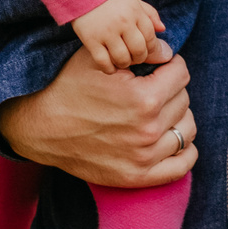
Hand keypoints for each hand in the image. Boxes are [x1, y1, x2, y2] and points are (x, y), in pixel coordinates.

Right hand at [0, 46, 196, 188]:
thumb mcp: (100, 59)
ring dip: (178, 115)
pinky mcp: (137, 176)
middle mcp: (148, 130)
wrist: (41, 127)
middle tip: (152, 86)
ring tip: (161, 109)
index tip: (157, 66)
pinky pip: (181, 165)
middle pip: (183, 100)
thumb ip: (141, 51)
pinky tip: (172, 137)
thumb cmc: (69, 87)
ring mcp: (144, 157)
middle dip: (171, 88)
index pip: (181, 74)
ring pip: (186, 130)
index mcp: (143, 98)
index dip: (170, 64)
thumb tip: (169, 52)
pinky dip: (185, 151)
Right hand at [71, 0, 170, 71]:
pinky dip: (109, 68)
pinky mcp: (90, 39)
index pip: (151, 38)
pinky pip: (104, 62)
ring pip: (122, 59)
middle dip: (139, 58)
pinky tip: (110, 66)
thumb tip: (162, 29)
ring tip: (121, 61)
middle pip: (139, 51)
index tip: (144, 50)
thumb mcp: (133, 1)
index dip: (150, 48)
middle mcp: (123, 22)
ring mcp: (106, 32)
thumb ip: (149, 14)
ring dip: (124, 64)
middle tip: (134, 57)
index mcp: (135, 12)